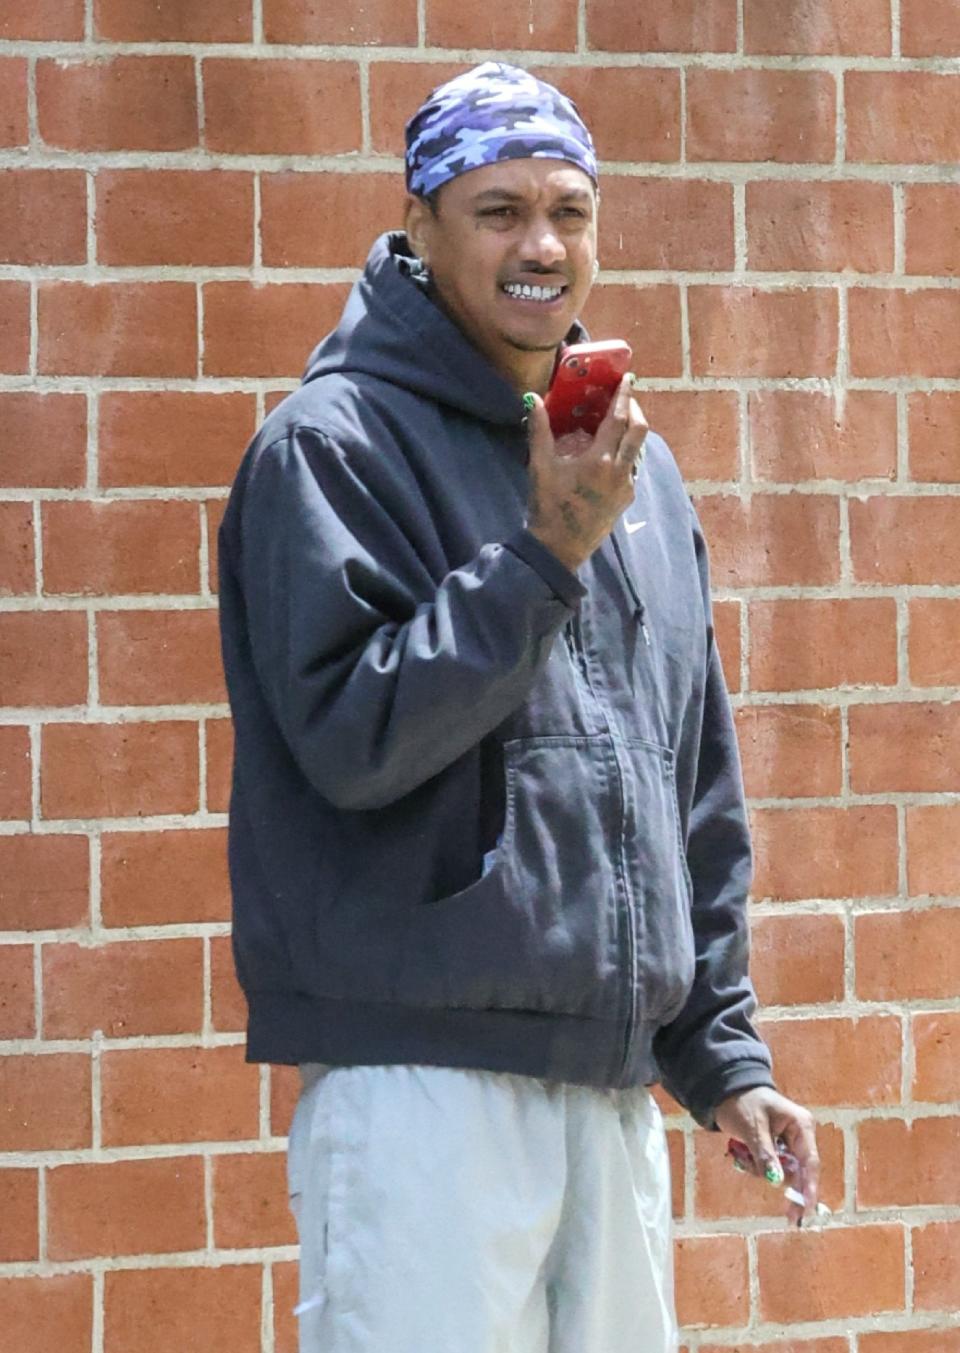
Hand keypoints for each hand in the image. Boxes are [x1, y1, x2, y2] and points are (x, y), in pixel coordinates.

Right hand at [524, 373, 648, 573]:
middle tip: (625, 397)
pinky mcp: (625, 500)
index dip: (624, 395)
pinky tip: (611, 454)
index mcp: (600, 460)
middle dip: (635, 409)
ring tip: (618, 423)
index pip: (618, 418)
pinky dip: (626, 454)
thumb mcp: (540, 467)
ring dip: (631, 433)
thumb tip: (535, 401)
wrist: (560, 548)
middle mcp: (620, 471)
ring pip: (637, 450)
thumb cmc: (548, 507)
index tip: (627, 378)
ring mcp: (626, 487)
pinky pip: (632, 468)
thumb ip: (540, 431)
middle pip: (639, 431)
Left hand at [713, 1086, 819, 1227]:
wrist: (725, 1088)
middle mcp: (799, 1134)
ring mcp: (788, 1141)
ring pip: (783, 1170)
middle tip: (789, 1217)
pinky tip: (744, 1154)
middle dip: (788, 1187)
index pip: (810, 1161)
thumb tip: (777, 1181)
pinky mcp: (775, 1145)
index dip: (809, 1187)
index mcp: (801, 1125)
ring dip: (764, 1170)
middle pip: (800, 1171)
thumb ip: (765, 1154)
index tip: (807, 1209)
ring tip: (744, 1154)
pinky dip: (759, 1165)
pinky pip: (772, 1165)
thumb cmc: (742, 1102)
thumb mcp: (752, 1128)